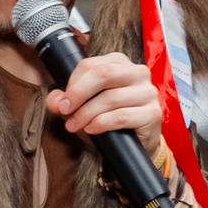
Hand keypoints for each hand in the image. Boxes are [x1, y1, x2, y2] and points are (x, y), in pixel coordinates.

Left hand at [48, 52, 162, 149]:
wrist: (133, 144)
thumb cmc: (108, 119)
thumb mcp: (83, 106)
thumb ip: (66, 100)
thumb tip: (55, 100)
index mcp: (120, 63)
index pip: (91, 64)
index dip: (73, 83)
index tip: (63, 101)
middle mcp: (137, 72)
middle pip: (103, 74)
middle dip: (79, 93)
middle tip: (65, 110)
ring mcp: (148, 92)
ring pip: (111, 98)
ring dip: (86, 114)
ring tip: (74, 125)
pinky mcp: (153, 113)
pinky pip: (121, 116)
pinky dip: (101, 123)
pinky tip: (91, 129)